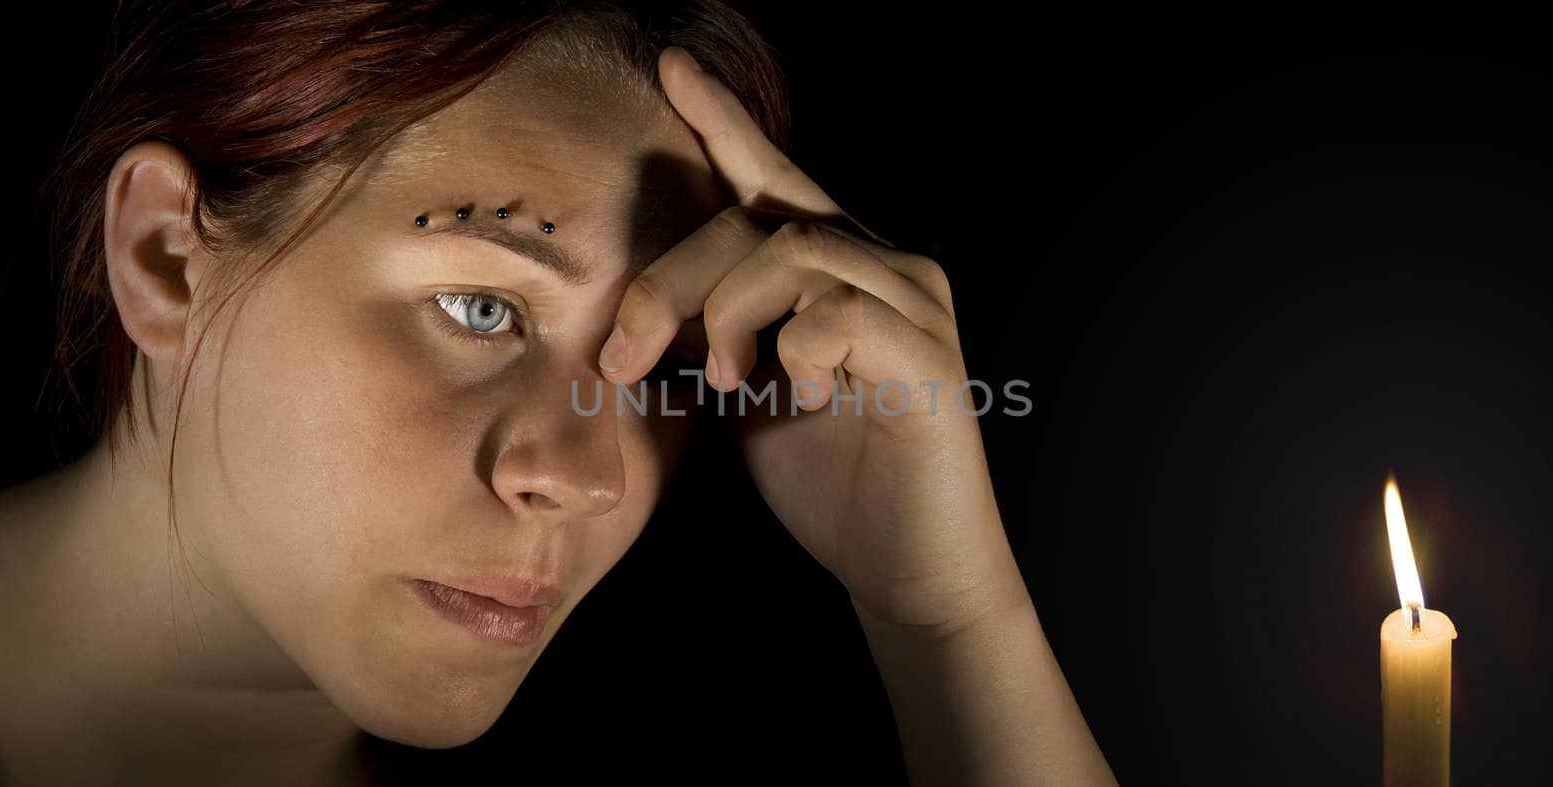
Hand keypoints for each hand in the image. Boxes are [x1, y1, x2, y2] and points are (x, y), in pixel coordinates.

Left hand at [598, 47, 1027, 635]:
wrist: (906, 569)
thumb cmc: (829, 480)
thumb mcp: (748, 390)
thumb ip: (715, 329)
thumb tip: (645, 300)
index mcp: (835, 270)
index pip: (773, 179)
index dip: (723, 121)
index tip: (671, 67)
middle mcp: (884, 267)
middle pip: (760, 219)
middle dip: (672, 279)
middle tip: (624, 351)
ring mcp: (913, 304)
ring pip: (794, 252)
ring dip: (729, 315)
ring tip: (723, 382)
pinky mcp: (928, 353)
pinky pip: (840, 311)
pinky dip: (797, 351)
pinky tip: (799, 396)